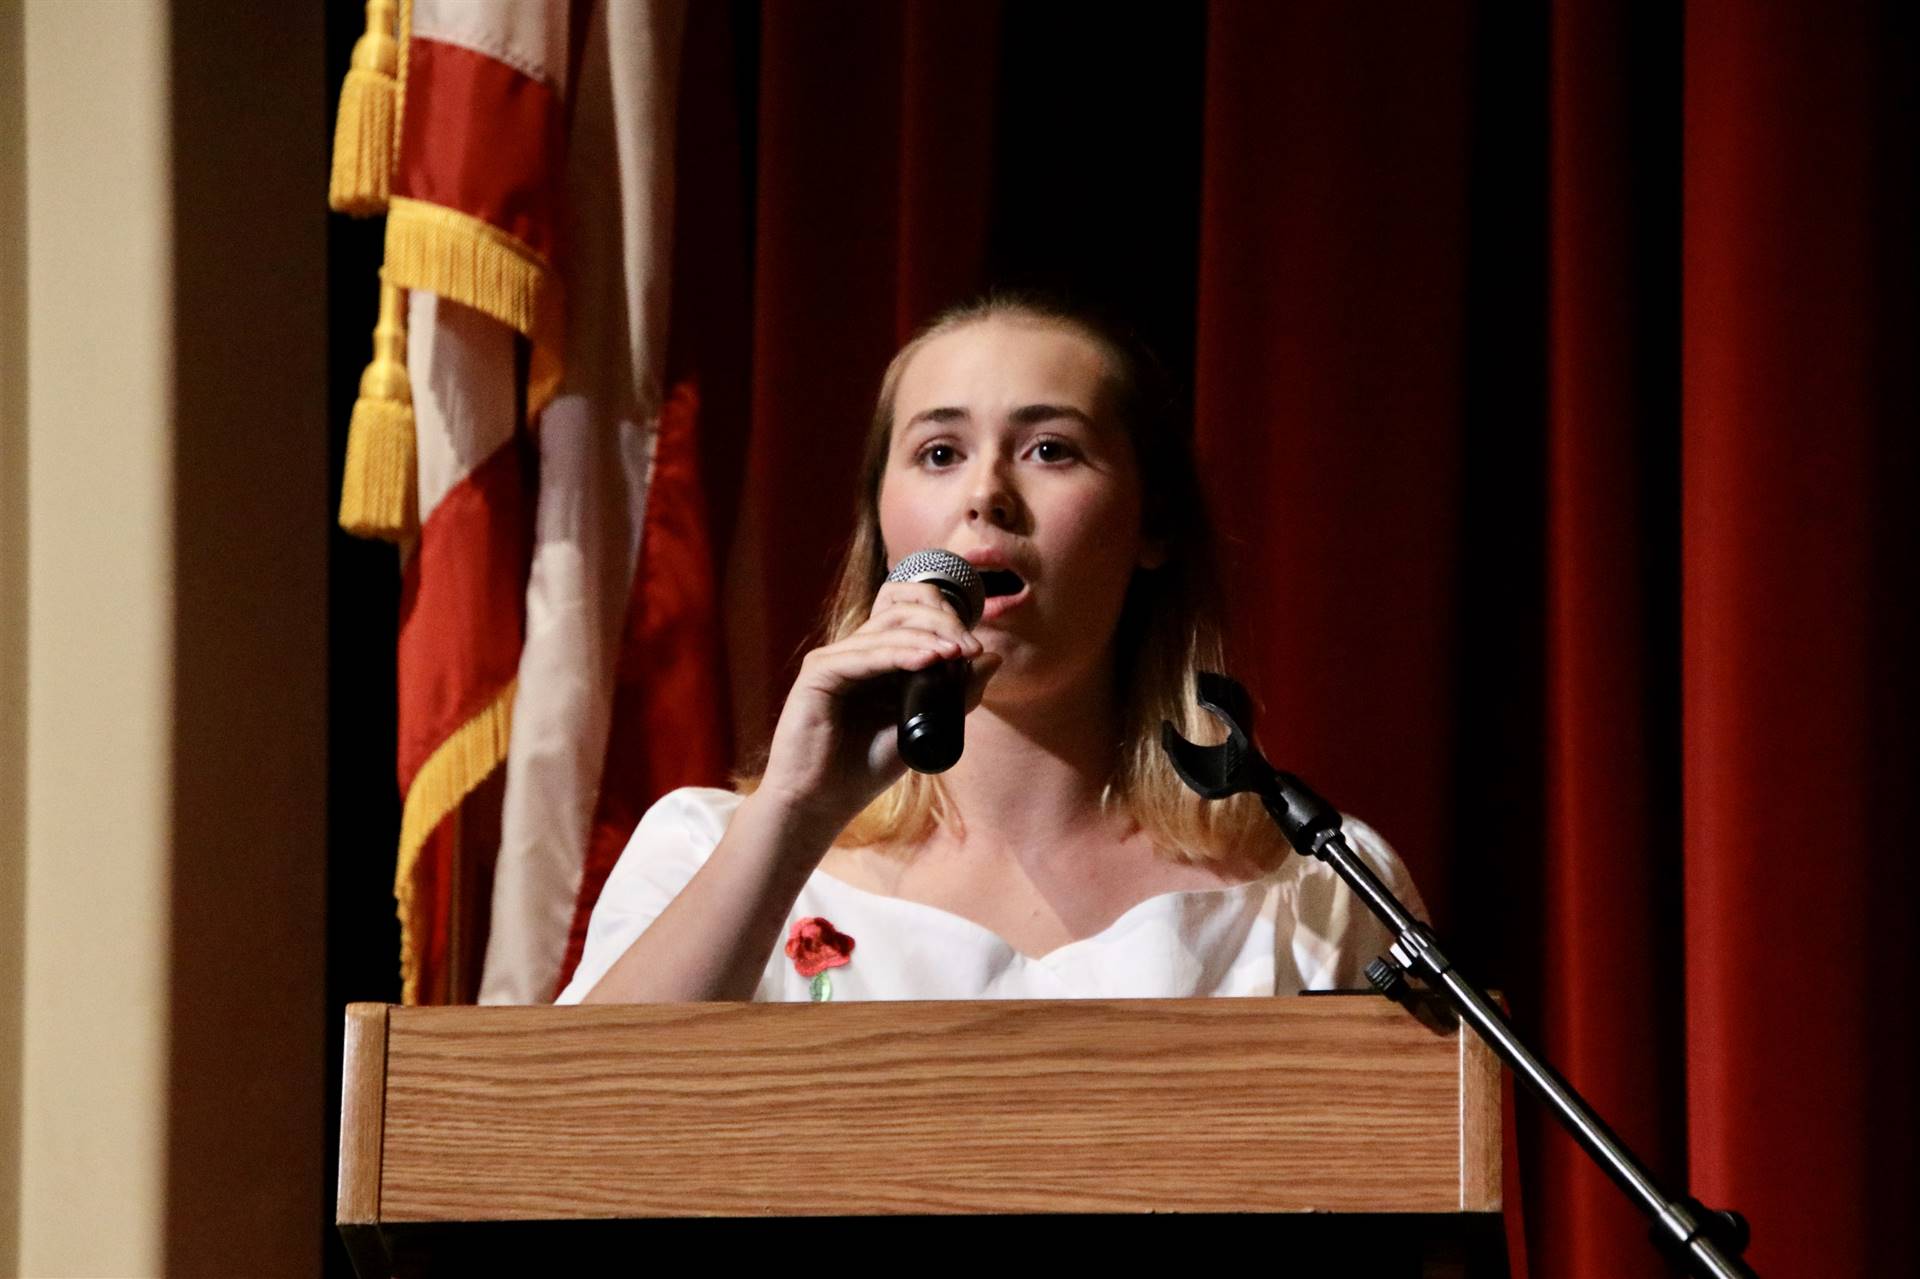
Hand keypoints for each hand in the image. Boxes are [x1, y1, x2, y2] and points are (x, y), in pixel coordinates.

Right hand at [757, 580, 1001, 842]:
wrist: (819, 804)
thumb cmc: (863, 770)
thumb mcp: (923, 729)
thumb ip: (955, 695)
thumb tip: (992, 658)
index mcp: (875, 661)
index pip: (912, 621)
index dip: (947, 624)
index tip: (977, 650)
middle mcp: (853, 653)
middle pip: (900, 615)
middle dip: (942, 624)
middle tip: (970, 647)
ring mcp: (833, 660)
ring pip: (885, 631)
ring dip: (927, 638)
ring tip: (958, 651)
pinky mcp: (818, 674)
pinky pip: (863, 655)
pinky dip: (899, 654)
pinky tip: (929, 660)